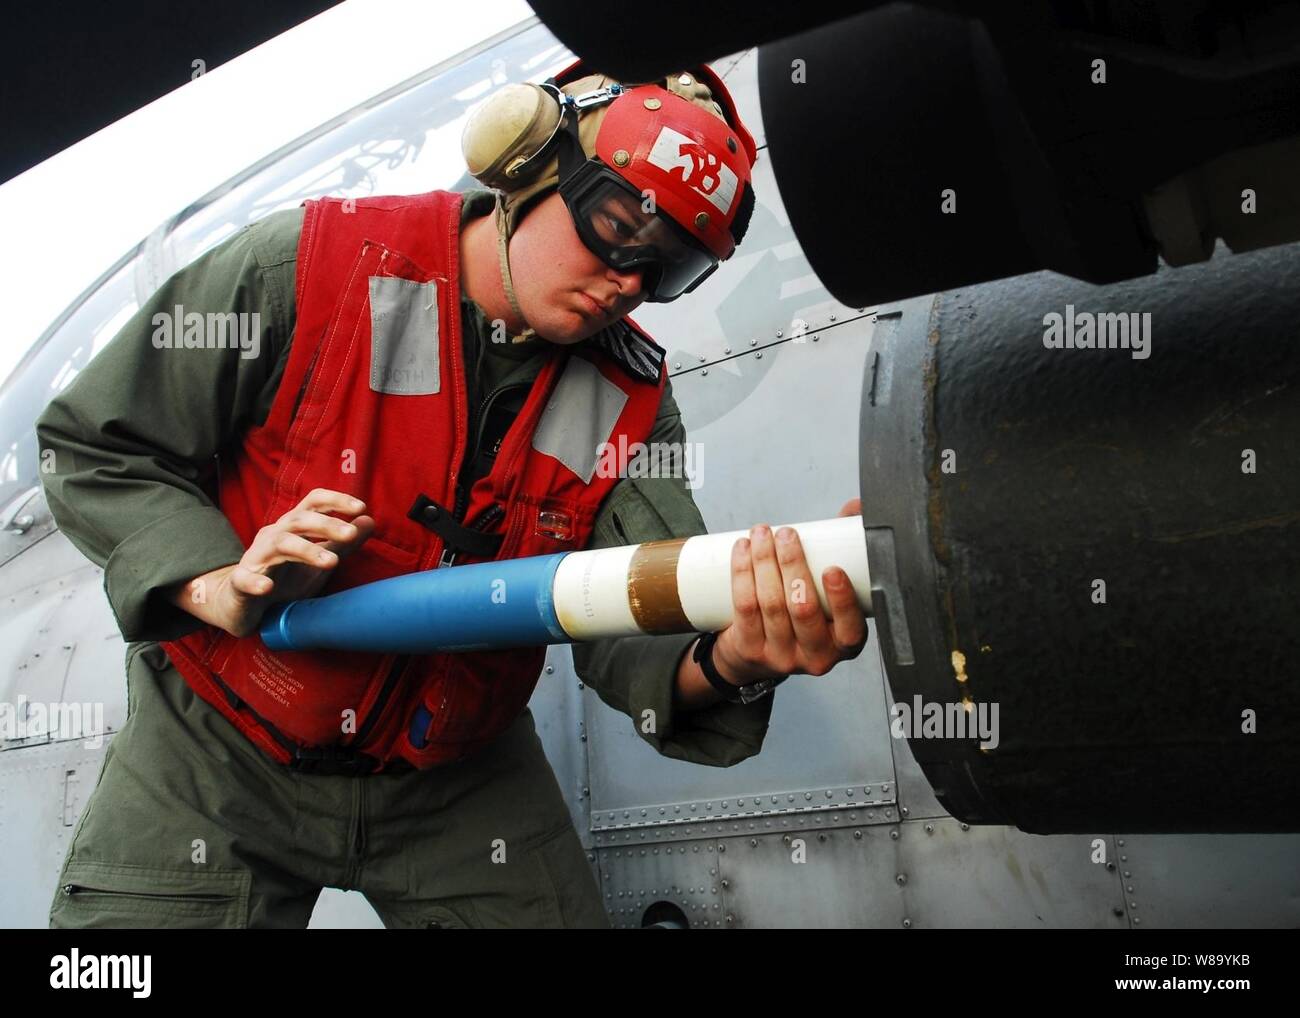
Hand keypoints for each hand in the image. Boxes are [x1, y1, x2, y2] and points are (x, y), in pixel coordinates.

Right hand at [174, 488, 374, 637]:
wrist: (243, 604)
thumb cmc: (285, 578)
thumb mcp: (319, 559)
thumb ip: (343, 543)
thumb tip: (369, 520)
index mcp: (293, 528)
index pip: (313, 503)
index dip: (336, 500)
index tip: (361, 507)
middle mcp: (274, 536)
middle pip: (299, 520)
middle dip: (327, 525)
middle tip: (352, 534)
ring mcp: (256, 558)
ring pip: (279, 544)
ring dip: (306, 550)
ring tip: (331, 561)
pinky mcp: (241, 583)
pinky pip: (245, 579)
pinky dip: (256, 582)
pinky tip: (268, 587)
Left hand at [711, 497, 866, 686]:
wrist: (758, 654)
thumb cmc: (804, 612)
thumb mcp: (831, 591)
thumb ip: (848, 548)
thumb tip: (856, 508)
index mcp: (844, 643)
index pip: (850, 628)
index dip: (842, 599)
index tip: (832, 568)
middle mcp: (815, 655)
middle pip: (803, 608)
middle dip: (793, 564)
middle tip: (786, 533)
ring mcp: (781, 656)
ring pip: (771, 604)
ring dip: (764, 562)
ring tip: (762, 534)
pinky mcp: (750, 649)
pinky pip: (744, 607)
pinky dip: (742, 573)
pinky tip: (742, 550)